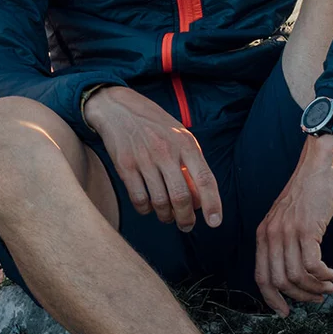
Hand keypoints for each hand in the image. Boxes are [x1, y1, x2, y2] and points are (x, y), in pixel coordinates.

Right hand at [84, 84, 222, 231]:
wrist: (118, 108)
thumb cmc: (154, 125)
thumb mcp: (179, 135)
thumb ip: (191, 163)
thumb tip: (199, 199)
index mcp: (186, 144)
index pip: (205, 178)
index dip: (212, 203)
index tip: (214, 222)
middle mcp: (166, 151)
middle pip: (181, 197)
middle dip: (186, 218)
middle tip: (186, 225)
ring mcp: (144, 159)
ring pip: (160, 202)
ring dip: (166, 216)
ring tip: (167, 217)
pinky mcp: (125, 166)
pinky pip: (139, 199)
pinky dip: (146, 210)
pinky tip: (148, 207)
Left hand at [253, 137, 332, 313]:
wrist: (320, 164)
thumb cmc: (308, 191)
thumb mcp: (287, 218)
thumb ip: (285, 241)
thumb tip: (295, 272)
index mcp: (263, 234)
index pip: (261, 277)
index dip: (272, 299)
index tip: (285, 312)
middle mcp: (271, 235)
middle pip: (279, 281)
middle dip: (299, 296)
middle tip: (317, 298)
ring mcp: (287, 232)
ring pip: (295, 276)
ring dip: (314, 288)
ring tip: (328, 286)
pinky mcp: (307, 228)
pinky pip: (312, 265)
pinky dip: (323, 275)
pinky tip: (332, 274)